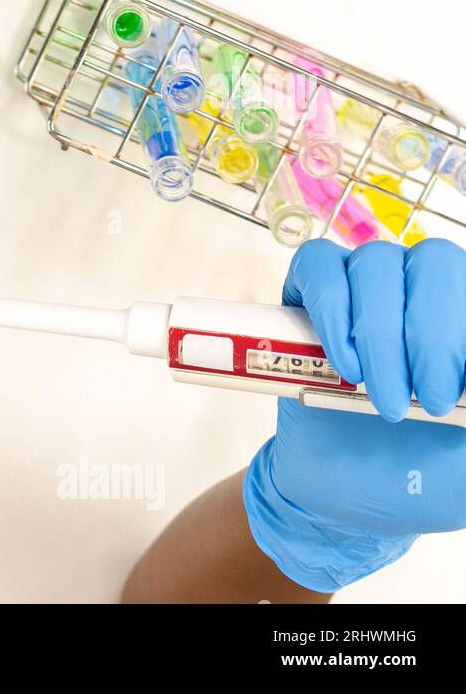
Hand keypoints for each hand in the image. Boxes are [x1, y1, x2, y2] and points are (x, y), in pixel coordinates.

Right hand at [243, 238, 465, 591]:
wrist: (342, 496)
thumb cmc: (419, 473)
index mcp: (463, 321)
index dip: (462, 332)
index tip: (456, 397)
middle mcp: (422, 291)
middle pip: (436, 261)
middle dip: (433, 334)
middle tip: (430, 402)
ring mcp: (365, 286)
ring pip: (377, 261)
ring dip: (380, 334)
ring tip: (380, 395)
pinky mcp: (308, 295)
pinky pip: (318, 266)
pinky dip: (331, 312)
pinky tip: (343, 366)